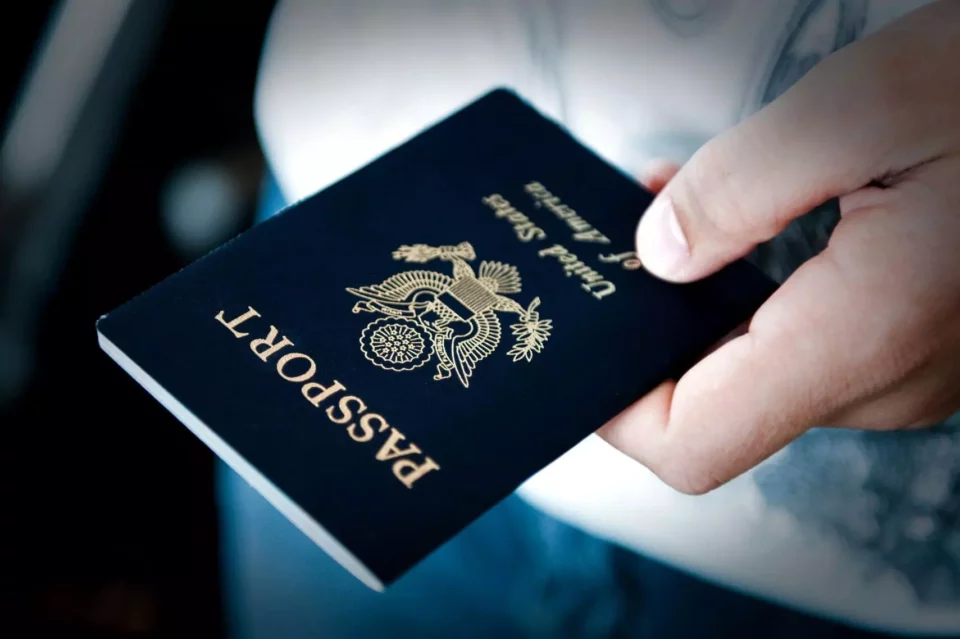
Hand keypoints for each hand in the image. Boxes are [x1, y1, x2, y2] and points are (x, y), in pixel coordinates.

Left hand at [599, 0, 959, 494]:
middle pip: (717, 406)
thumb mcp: (865, 105)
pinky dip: (754, 292)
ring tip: (673, 209)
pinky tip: (738, 223)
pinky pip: (807, 342)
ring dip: (701, 301)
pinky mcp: (915, 341)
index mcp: (865, 334)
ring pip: (759, 370)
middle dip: (654, 329)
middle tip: (619, 243)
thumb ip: (740, 188)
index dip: (620, 410)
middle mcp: (886, 378)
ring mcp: (906, 368)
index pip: (696, 444)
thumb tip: (658, 255)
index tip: (586, 343)